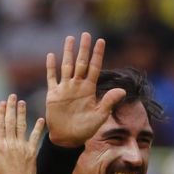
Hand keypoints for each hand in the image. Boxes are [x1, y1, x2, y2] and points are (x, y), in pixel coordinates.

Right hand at [0, 96, 45, 173]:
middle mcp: (10, 143)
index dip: (0, 112)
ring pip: (22, 126)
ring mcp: (22, 147)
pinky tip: (41, 120)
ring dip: (22, 113)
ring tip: (22, 102)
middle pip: (10, 121)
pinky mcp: (32, 152)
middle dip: (11, 108)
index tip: (2, 102)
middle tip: (12, 96)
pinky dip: (38, 128)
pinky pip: (35, 138)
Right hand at [43, 32, 123, 147]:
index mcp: (89, 89)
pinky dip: (51, 67)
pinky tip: (51, 55)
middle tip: (86, 34)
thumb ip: (108, 102)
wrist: (68, 139)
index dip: (97, 54)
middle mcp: (77, 86)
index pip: (94, 67)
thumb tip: (122, 90)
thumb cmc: (85, 130)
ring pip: (67, 66)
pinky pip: (52, 78)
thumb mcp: (99, 116)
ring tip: (70, 39)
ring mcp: (65, 89)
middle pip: (81, 63)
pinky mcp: (53, 94)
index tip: (101, 41)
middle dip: (83, 49)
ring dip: (68, 53)